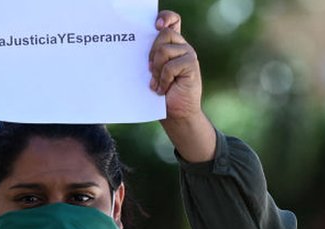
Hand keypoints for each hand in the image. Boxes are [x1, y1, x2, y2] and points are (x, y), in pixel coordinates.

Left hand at [148, 10, 215, 162]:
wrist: (175, 114)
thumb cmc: (160, 93)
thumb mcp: (152, 72)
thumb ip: (149, 56)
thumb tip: (133, 43)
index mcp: (172, 44)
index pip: (172, 20)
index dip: (165, 17)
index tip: (156, 25)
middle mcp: (182, 46)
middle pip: (164, 34)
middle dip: (152, 52)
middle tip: (150, 71)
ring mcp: (188, 54)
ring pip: (165, 50)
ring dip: (156, 69)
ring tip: (157, 83)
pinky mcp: (191, 66)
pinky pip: (171, 66)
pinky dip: (163, 79)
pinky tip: (163, 89)